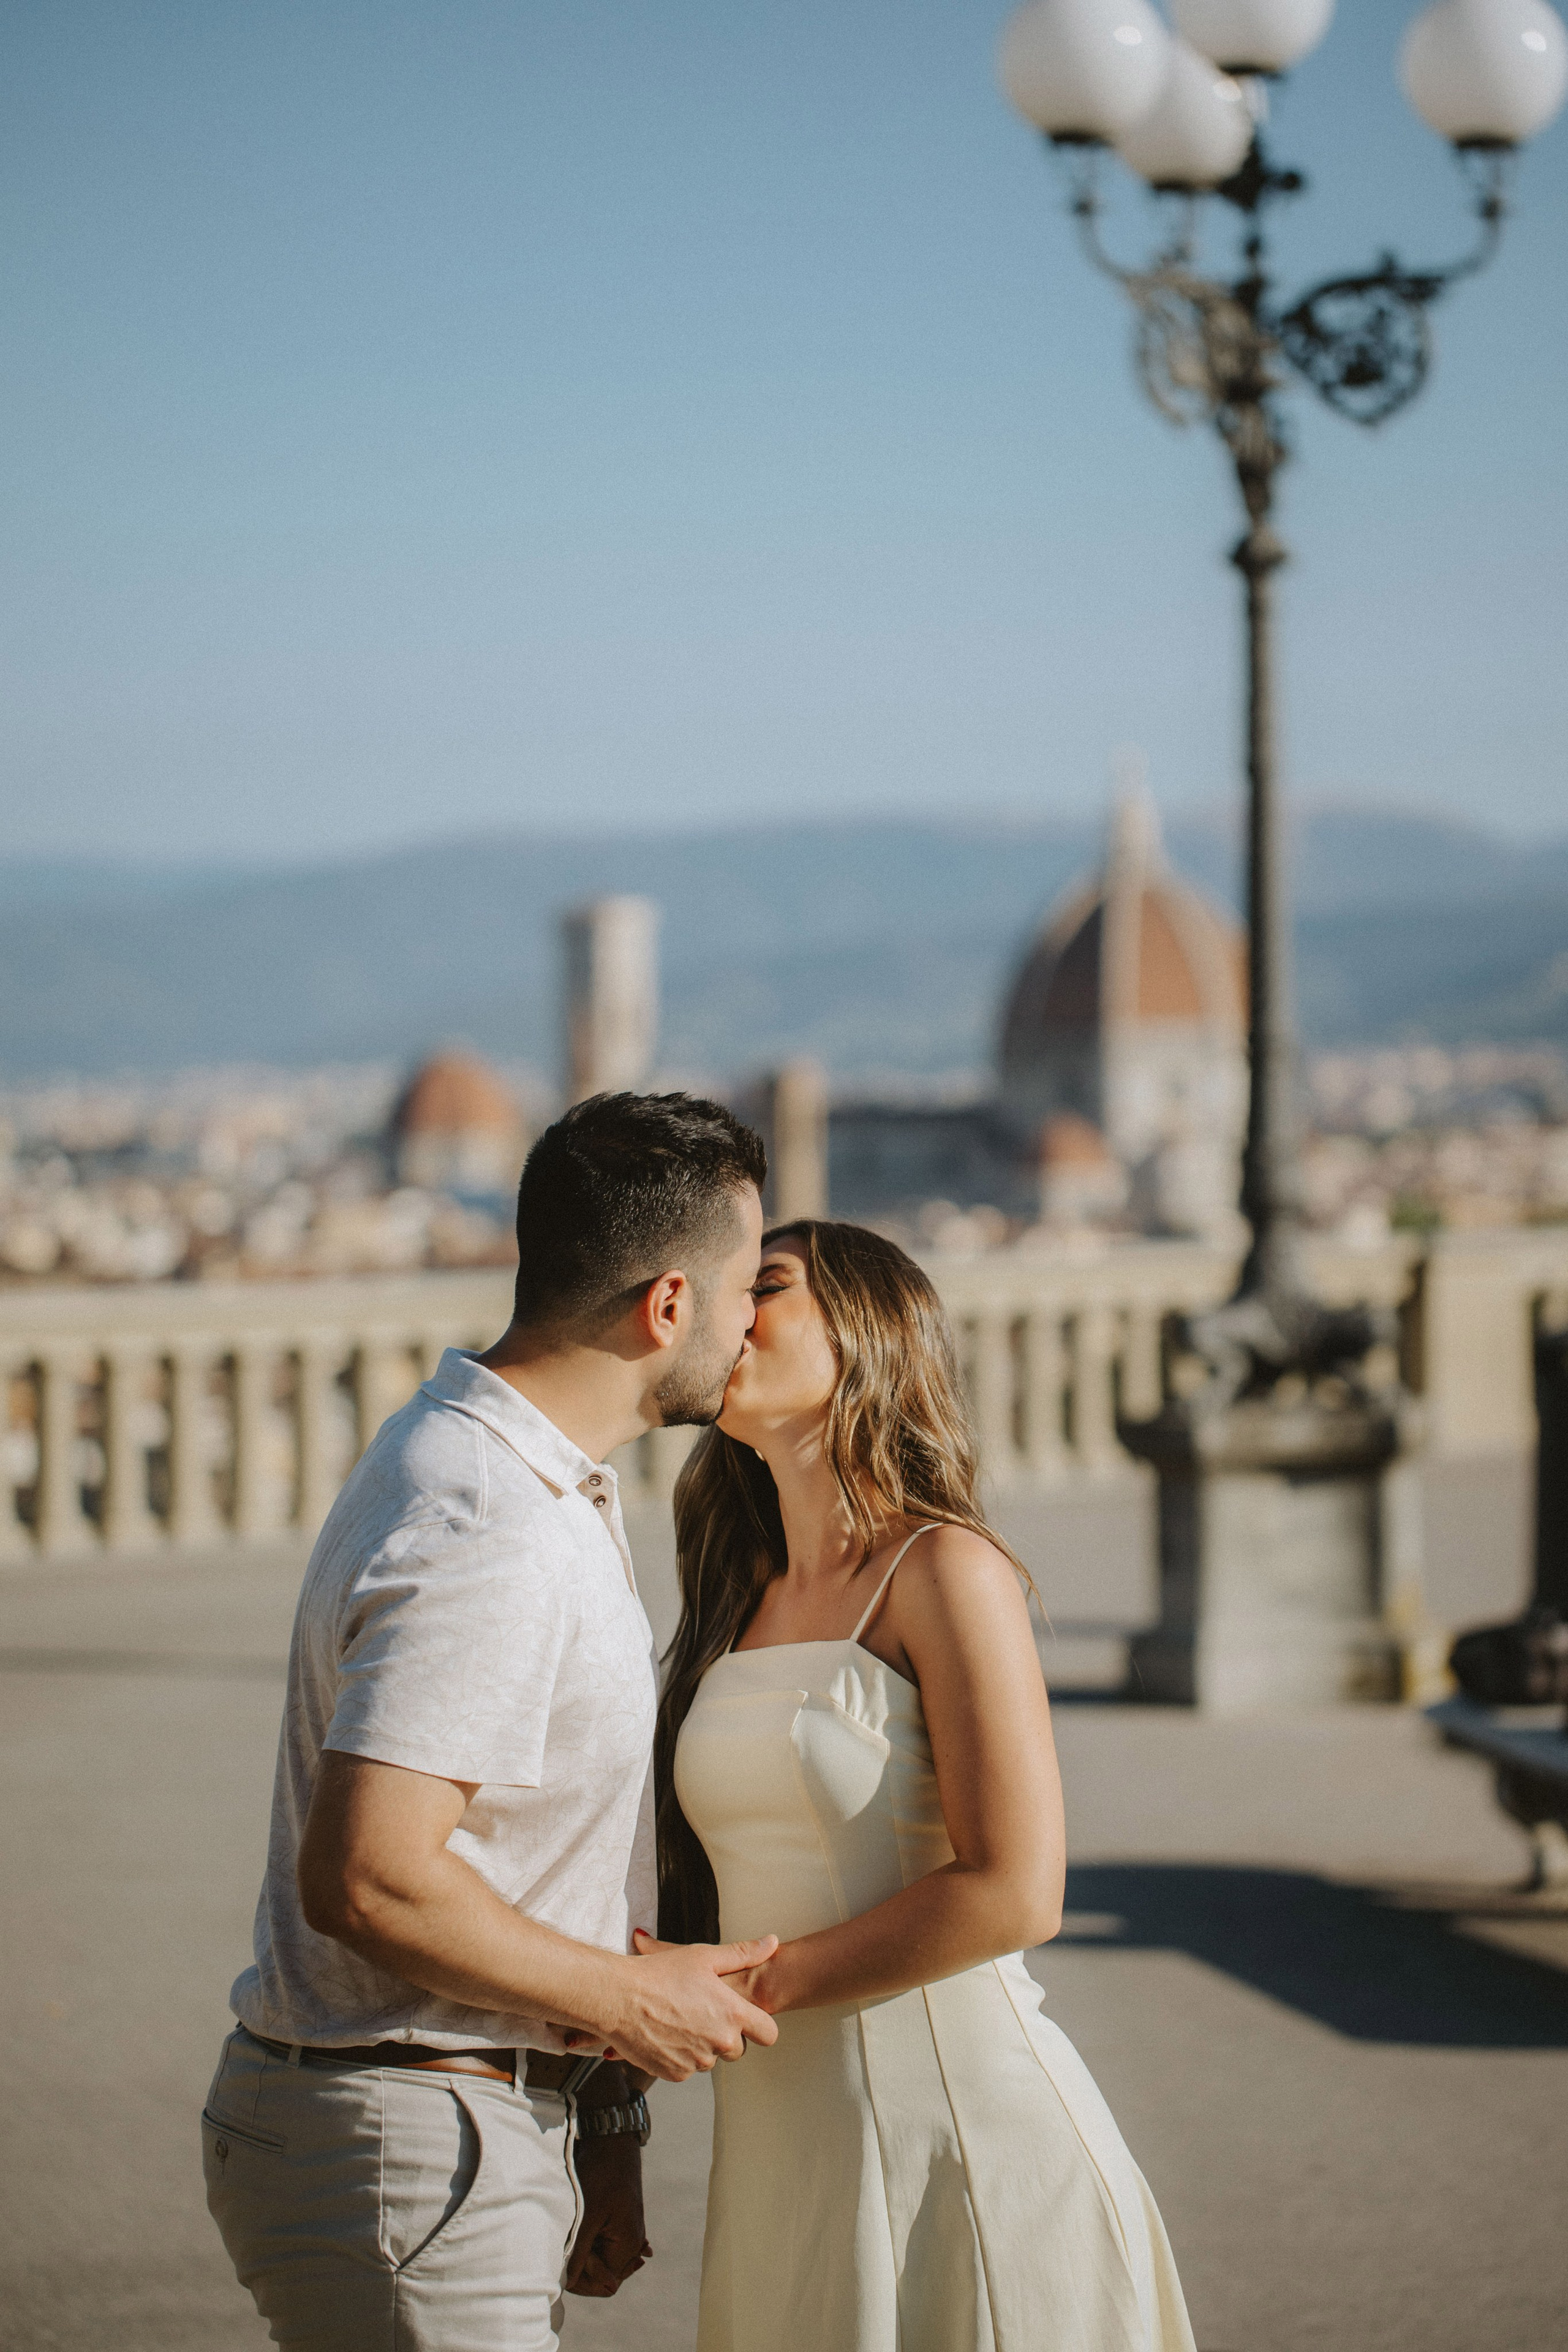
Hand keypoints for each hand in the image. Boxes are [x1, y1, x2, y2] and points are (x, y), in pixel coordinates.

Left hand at [566, 2135, 649, 2298]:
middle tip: (567, 2247)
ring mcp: (627, 2232)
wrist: (612, 2142)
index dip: (583, 2279)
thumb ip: (578, 2253)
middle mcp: (632, 2243)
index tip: (565, 2263)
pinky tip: (582, 2241)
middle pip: (604, 2274)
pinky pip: (604, 2245)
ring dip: (584, 2254)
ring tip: (572, 2236)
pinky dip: (590, 2245)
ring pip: (602, 2260)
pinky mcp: (619, 2222)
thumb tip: (567, 2285)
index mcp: (628, 2245)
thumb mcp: (586, 2216)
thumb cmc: (601, 2175)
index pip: (606, 2284)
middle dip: (583, 2266)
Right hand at [584, 1931, 778, 2080]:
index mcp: (732, 2014)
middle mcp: (719, 2043)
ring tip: (680, 2018)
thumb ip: (743, 1953)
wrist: (618, 1998)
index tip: (748, 2019)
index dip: (759, 2026)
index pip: (768, 2034)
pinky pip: (687, 2067)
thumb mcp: (704, 1956)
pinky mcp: (675, 2074)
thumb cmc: (659, 1975)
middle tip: (702, 2011)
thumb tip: (771, 1943)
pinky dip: (680, 2054)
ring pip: (710, 2057)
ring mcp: (697, 2062)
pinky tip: (667, 2031)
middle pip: (737, 2048)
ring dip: (702, 2044)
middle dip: (725, 2034)